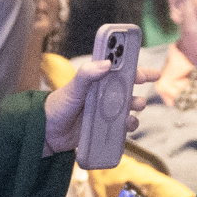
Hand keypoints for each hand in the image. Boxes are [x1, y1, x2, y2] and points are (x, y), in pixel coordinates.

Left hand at [42, 50, 159, 153]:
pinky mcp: (104, 127)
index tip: (144, 68)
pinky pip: (122, 125)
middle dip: (141, 81)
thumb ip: (86, 74)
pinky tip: (127, 126)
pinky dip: (129, 125)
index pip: (117, 68)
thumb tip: (106, 63)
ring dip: (137, 104)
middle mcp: (103, 93)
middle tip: (149, 82)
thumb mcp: (72, 88)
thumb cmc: (57, 106)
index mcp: (96, 79)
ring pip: (129, 105)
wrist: (47, 133)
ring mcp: (105, 110)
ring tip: (136, 107)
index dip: (133, 65)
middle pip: (128, 84)